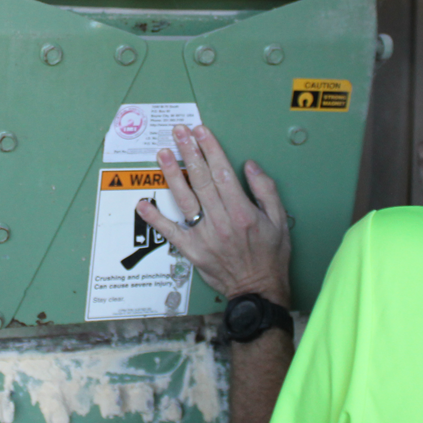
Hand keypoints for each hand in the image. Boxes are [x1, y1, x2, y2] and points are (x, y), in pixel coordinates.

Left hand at [135, 124, 291, 304]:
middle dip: (189, 152)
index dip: (210, 149)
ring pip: (184, 199)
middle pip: (201, 180)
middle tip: (179, 132)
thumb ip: (266, 190)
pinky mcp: (192, 250)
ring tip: (163, 154)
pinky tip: (143, 204)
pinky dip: (155, 218)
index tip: (201, 132)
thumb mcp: (280, 220)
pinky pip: (170, 232)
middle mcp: (221, 221)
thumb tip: (249, 166)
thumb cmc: (270, 255)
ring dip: (172, 174)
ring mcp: (204, 236)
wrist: (257, 290)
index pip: (222, 172)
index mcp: (242, 211)